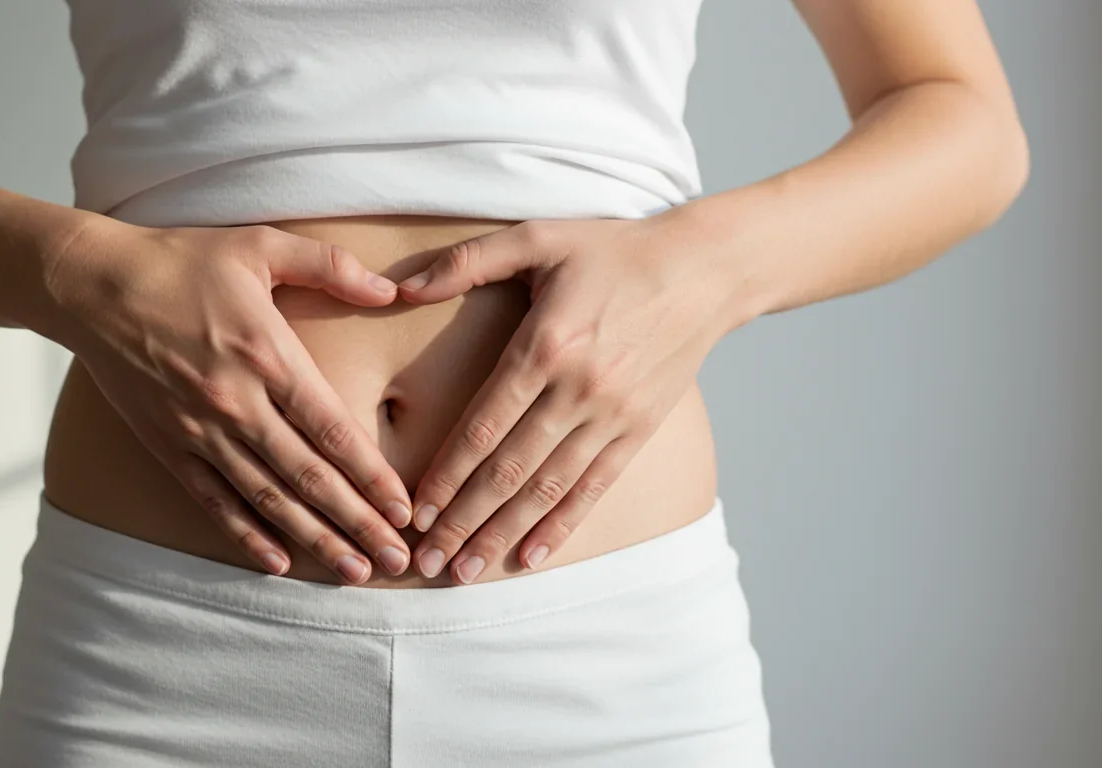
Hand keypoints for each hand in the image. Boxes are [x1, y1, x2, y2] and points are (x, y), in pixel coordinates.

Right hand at [44, 217, 414, 583]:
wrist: (92, 285)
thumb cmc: (181, 261)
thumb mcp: (260, 245)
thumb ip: (330, 265)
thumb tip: (391, 289)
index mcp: (268, 355)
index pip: (331, 430)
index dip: (372, 476)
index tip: (404, 510)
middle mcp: (238, 403)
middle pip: (309, 477)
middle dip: (358, 522)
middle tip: (397, 559)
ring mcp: (200, 431)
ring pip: (268, 498)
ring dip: (315, 539)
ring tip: (354, 571)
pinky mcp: (168, 447)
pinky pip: (214, 502)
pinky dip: (247, 536)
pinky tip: (279, 563)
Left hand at [397, 216, 741, 583]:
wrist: (705, 268)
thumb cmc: (611, 249)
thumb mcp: (536, 237)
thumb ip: (465, 262)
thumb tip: (396, 286)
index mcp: (545, 345)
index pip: (484, 426)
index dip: (447, 475)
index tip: (416, 513)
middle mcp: (578, 389)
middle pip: (509, 470)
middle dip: (463, 521)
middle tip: (426, 561)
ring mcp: (612, 415)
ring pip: (547, 489)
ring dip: (502, 534)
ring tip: (466, 574)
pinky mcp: (639, 430)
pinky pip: (593, 488)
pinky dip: (560, 526)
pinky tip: (530, 558)